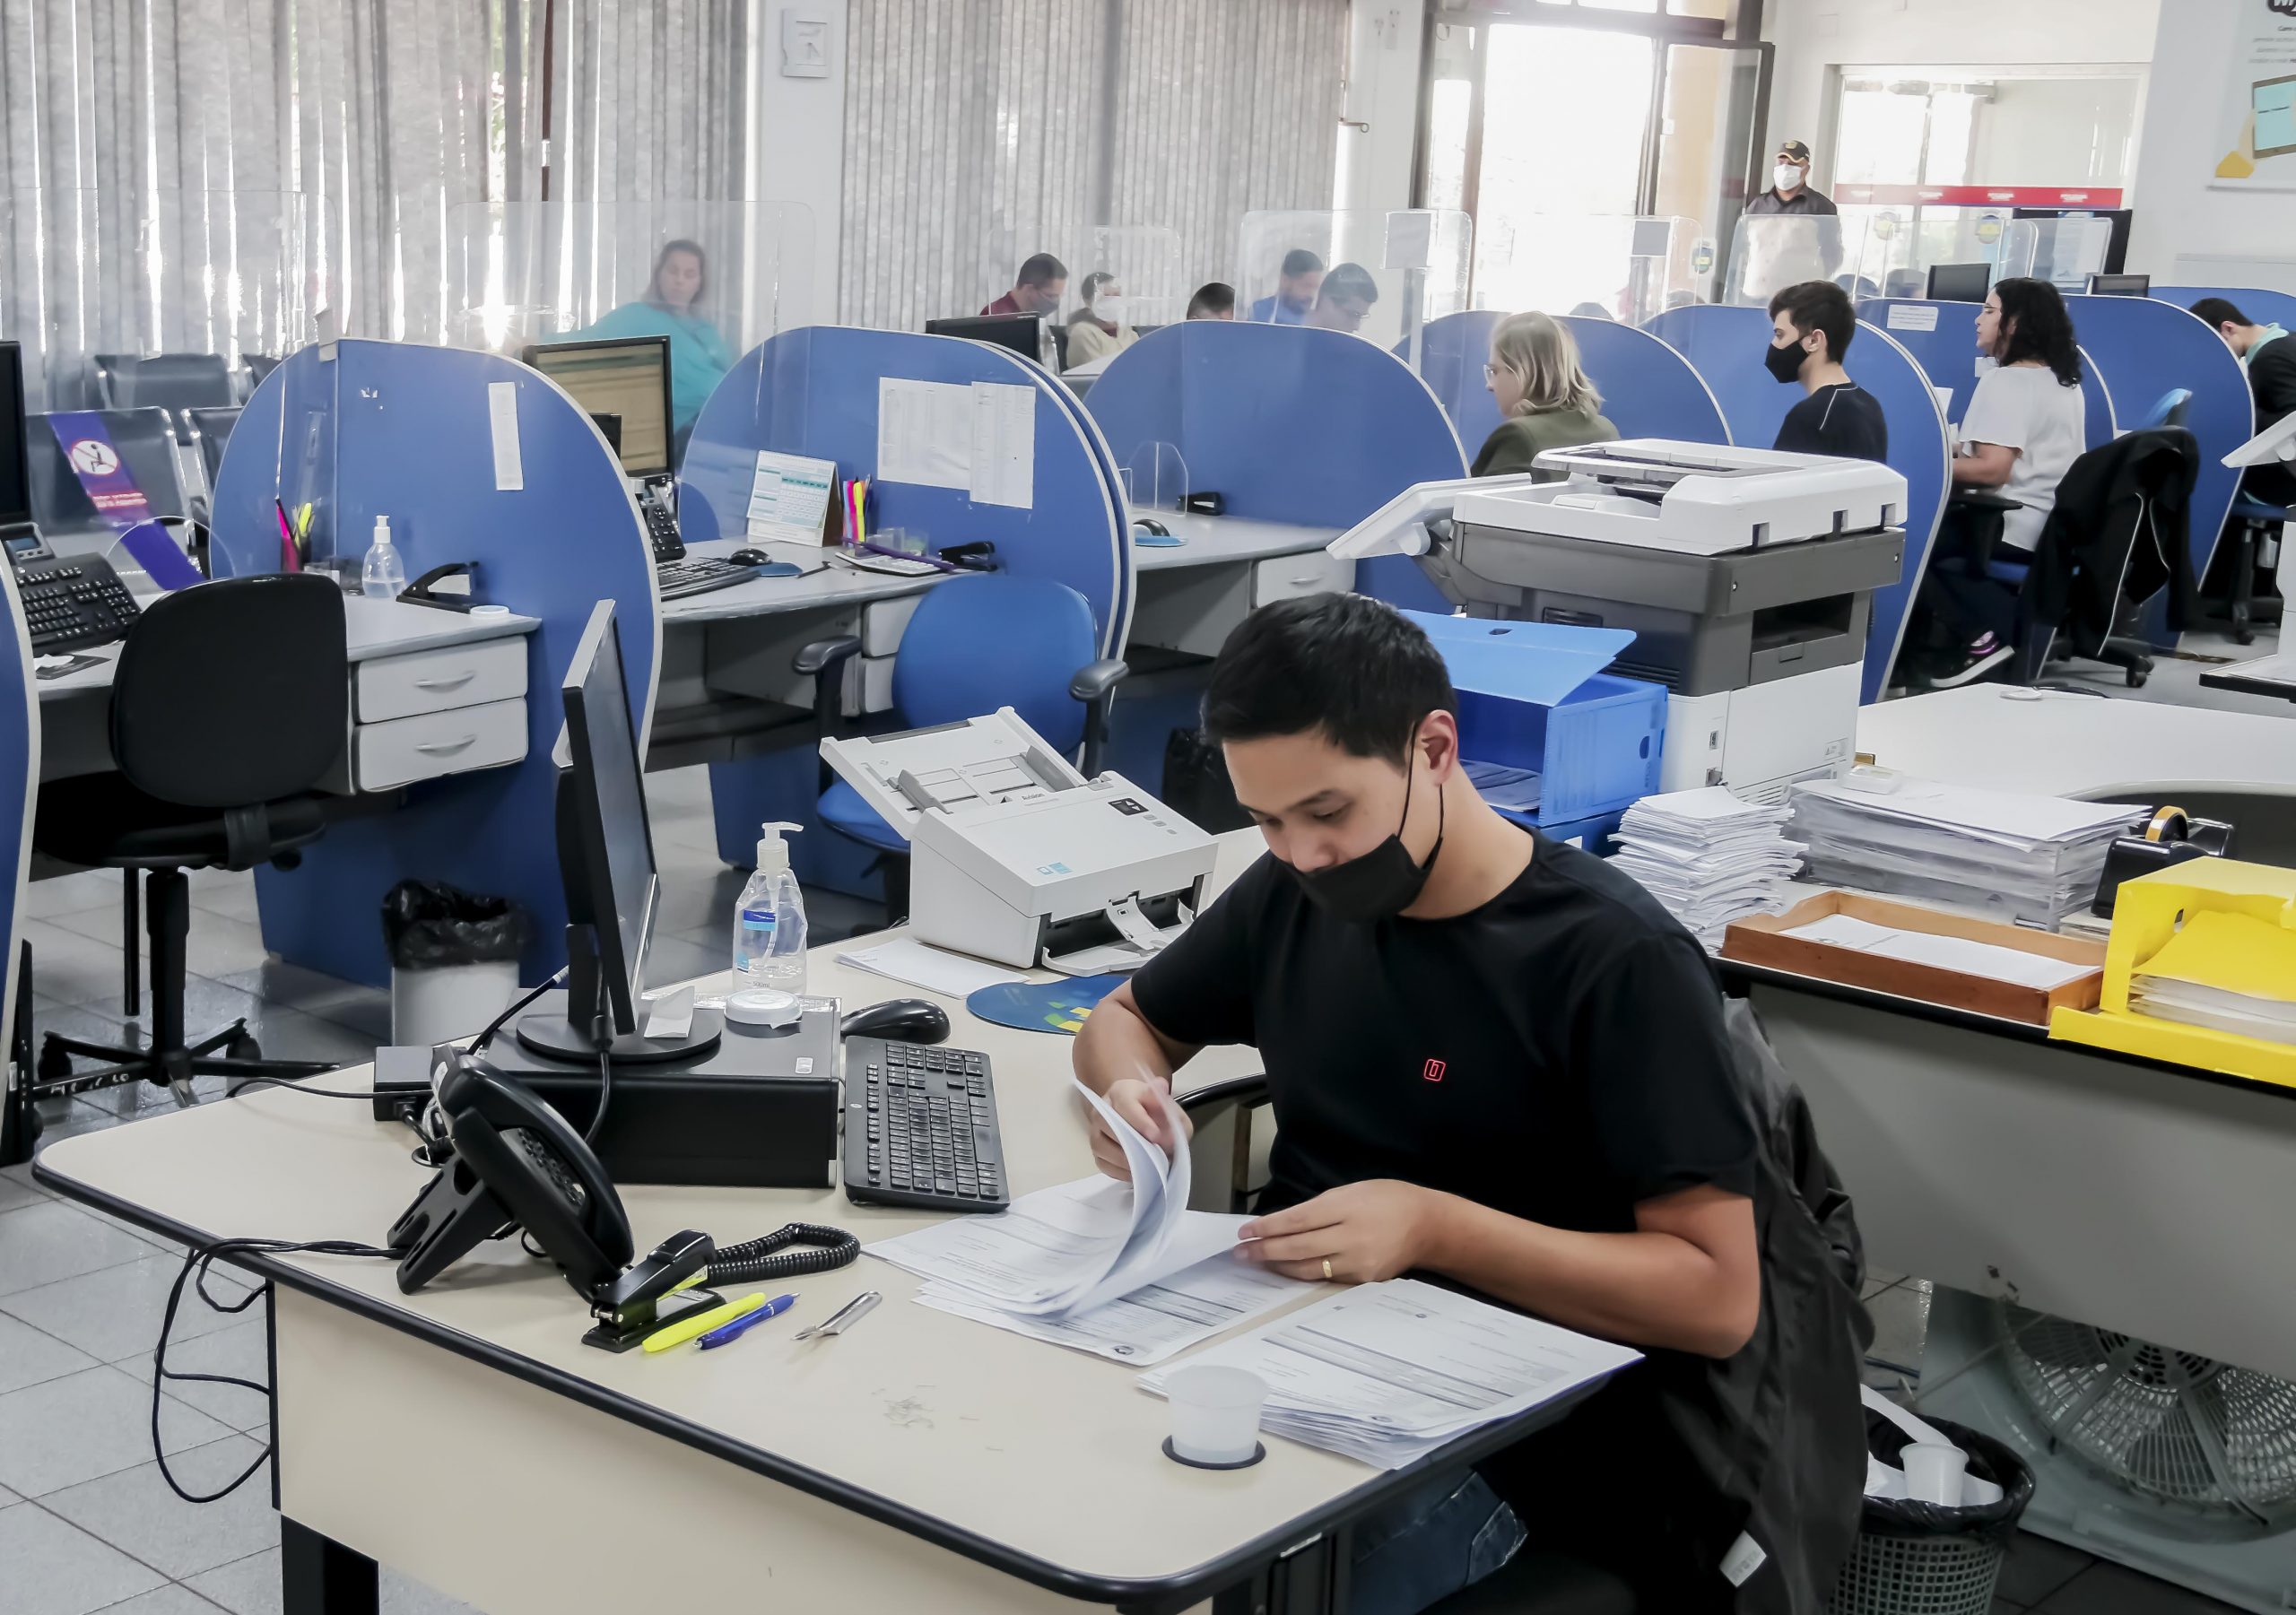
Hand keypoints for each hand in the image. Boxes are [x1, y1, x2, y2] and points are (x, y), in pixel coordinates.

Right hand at [1087, 1078, 1190, 1180]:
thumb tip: (1165, 1136)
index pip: (1125, 1104)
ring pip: (1100, 1145)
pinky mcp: (1096, 1151)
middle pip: (1106, 1124)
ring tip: (1145, 1166)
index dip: (1139, 1121)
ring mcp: (1096, 1130)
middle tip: (1151, 1155)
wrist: (1146, 1118)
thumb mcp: (1171, 1109)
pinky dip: (1118, 1171)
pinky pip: (1102, 1163)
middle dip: (1130, 1142)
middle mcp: (1103, 1108)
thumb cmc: (1157, 1111)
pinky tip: (1137, 1173)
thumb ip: (1172, 1116)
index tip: (1155, 1136)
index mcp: (1122, 1091)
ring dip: (1123, 1160)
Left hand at [1238, 1181, 1450, 1283]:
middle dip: (1265, 1250)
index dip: (1268, 1228)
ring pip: (1308, 1268)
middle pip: (1298, 1248)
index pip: (1298, 1220)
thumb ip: (1319, 1207)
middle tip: (1241, 1252)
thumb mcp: (1352, 1191)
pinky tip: (1286, 1268)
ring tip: (1257, 1261)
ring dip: (1278, 1265)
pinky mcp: (1363, 1280)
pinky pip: (1325, 1277)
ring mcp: (1358, 1262)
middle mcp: (1351, 1237)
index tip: (1245, 1231)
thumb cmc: (1388, 1199)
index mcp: (1347, 1208)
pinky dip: (1302, 1272)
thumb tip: (1283, 1223)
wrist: (1428, 1226)